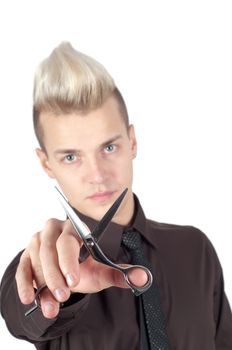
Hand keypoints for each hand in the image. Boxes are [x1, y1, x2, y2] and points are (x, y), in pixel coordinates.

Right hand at [16, 219, 146, 318]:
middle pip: (50, 250)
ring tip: (53, 305)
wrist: (65, 272)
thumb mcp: (101, 272)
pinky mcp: (25, 256)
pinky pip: (22, 268)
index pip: (69, 240)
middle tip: (64, 295)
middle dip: (56, 275)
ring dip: (43, 284)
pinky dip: (24, 284)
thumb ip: (120, 274)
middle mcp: (53, 230)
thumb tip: (143, 278)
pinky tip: (30, 298)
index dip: (69, 260)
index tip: (74, 280)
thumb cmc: (84, 268)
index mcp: (74, 229)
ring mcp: (36, 242)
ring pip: (35, 260)